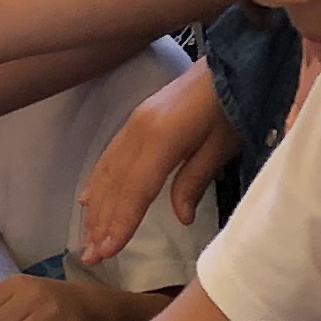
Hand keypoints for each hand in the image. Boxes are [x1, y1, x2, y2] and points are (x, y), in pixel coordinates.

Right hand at [78, 57, 232, 270]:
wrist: (230, 63)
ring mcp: (133, 124)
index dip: (121, 223)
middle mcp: (138, 132)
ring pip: (107, 172)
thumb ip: (195, 181)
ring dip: (96, 208)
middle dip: (101, 224)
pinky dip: (97, 181)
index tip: (107, 252)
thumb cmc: (232, 107)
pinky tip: (88, 200)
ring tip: (88, 238)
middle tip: (91, 257)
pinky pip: (109, 156)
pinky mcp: (136, 121)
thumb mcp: (220, 147)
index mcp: (161, 139)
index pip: (136, 190)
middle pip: (116, 185)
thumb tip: (181, 218)